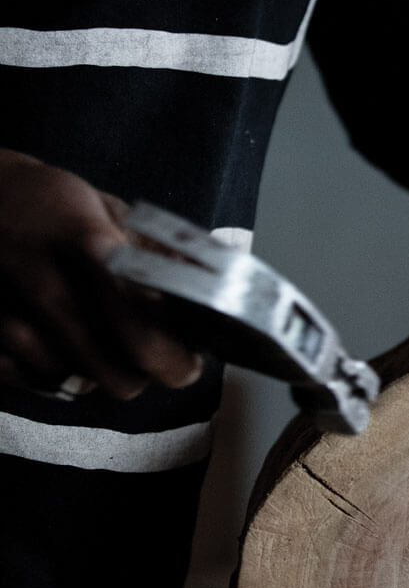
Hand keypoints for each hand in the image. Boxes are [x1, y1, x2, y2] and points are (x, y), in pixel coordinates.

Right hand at [0, 150, 202, 400]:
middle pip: (116, 374)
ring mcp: (8, 318)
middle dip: (147, 374)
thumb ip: (156, 251)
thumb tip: (211, 287)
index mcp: (87, 246)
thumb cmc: (47, 202)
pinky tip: (60, 342)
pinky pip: (37, 384)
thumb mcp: (106, 208)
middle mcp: (44, 286)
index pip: (141, 324)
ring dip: (100, 371)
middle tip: (159, 356)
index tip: (191, 358)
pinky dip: (57, 373)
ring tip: (102, 336)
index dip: (174, 354)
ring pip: (79, 385)